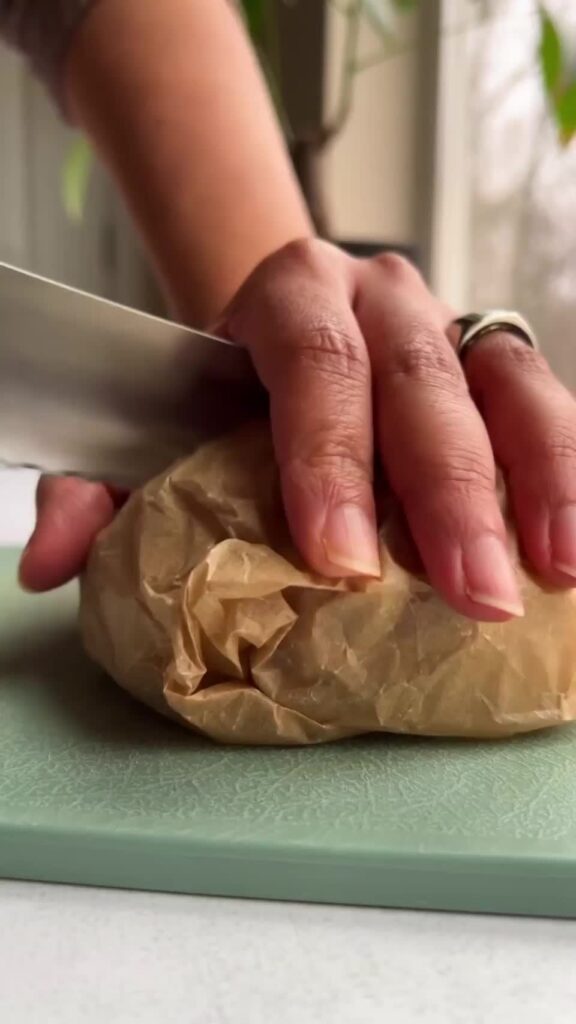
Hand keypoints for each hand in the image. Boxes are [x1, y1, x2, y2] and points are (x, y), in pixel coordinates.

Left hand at [21, 240, 575, 621]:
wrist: (289, 325)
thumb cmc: (229, 387)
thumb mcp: (154, 424)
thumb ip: (98, 485)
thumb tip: (53, 564)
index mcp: (292, 296)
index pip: (317, 369)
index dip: (331, 462)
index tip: (342, 559)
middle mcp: (383, 297)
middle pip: (424, 384)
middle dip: (453, 494)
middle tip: (472, 592)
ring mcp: (451, 323)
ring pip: (510, 384)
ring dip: (539, 479)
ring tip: (556, 569)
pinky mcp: (498, 357)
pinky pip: (547, 403)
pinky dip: (566, 469)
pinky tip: (571, 539)